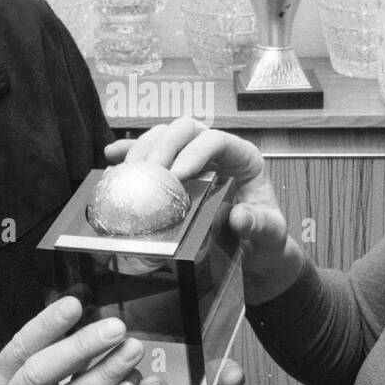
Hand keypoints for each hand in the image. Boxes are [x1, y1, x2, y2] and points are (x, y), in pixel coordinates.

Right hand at [104, 117, 304, 303]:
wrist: (254, 254)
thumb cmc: (265, 240)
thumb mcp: (271, 236)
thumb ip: (261, 225)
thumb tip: (239, 217)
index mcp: (243, 158)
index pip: (216, 140)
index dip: (194, 151)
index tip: (175, 175)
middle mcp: (217, 152)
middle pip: (185, 129)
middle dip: (163, 145)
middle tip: (149, 173)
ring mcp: (193, 158)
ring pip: (165, 136)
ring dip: (143, 148)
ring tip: (130, 172)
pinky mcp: (175, 171)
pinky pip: (151, 154)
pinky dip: (131, 153)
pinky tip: (113, 157)